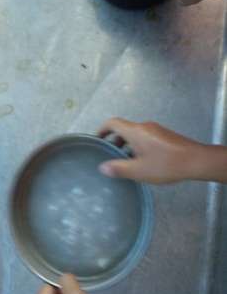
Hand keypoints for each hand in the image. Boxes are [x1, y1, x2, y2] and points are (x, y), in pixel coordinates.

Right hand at [97, 117, 226, 183]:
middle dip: (114, 140)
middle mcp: (144, 126)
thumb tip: (102, 167)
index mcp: (135, 131)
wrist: (196, 161)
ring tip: (126, 162)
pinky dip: (138, 146)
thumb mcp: (139, 170)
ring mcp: (156, 130)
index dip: (102, 129)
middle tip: (110, 155)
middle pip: (123, 128)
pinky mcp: (164, 136)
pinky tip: (142, 162)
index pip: (112, 122)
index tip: (97, 140)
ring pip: (135, 134)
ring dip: (127, 145)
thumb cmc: (165, 164)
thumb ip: (119, 168)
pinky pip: (145, 137)